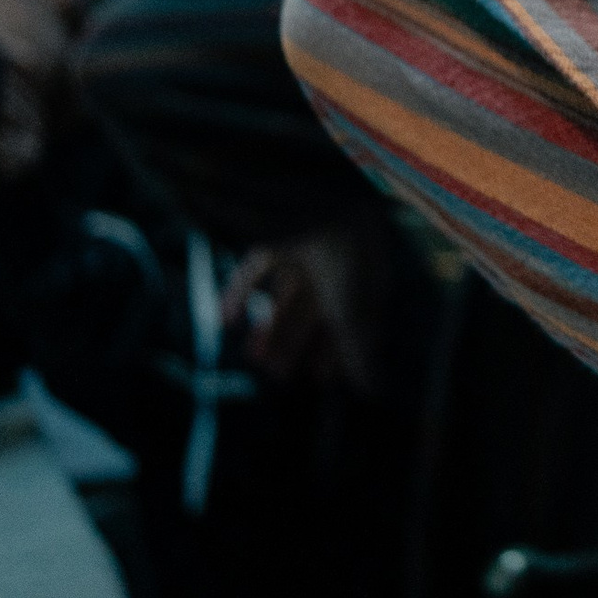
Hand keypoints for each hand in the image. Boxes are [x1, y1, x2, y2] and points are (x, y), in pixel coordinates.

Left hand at [222, 229, 386, 391]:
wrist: (323, 206)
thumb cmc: (348, 264)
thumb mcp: (354, 316)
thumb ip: (358, 354)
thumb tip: (372, 391)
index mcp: (362, 286)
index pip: (349, 325)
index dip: (334, 352)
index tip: (318, 378)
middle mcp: (336, 270)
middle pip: (312, 314)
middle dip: (295, 343)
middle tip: (275, 372)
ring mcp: (306, 252)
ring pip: (284, 296)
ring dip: (269, 326)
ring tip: (252, 355)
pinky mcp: (277, 237)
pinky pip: (255, 270)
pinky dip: (240, 294)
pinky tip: (225, 319)